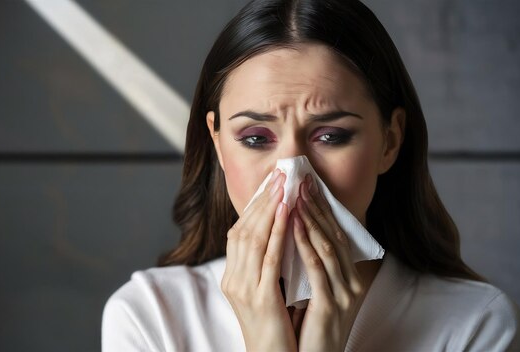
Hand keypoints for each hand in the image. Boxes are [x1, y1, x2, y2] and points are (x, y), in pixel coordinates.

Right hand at [222, 169, 296, 350]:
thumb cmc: (274, 327)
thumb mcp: (263, 293)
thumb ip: (264, 266)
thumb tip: (277, 235)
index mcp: (231, 277)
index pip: (238, 233)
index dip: (253, 207)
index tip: (269, 185)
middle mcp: (232, 279)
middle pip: (243, 230)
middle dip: (262, 201)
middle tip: (278, 176)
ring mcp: (243, 288)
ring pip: (253, 238)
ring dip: (270, 209)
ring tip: (284, 186)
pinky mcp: (260, 296)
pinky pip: (269, 256)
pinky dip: (277, 231)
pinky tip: (288, 212)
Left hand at [291, 174, 364, 351]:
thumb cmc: (311, 325)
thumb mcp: (316, 290)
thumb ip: (313, 264)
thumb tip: (297, 230)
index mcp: (349, 275)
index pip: (336, 233)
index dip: (322, 208)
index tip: (307, 184)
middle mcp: (352, 281)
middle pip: (335, 234)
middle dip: (317, 205)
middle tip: (301, 180)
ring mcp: (344, 293)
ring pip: (327, 246)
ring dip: (310, 218)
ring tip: (296, 195)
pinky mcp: (331, 305)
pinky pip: (317, 268)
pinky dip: (305, 243)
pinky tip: (293, 224)